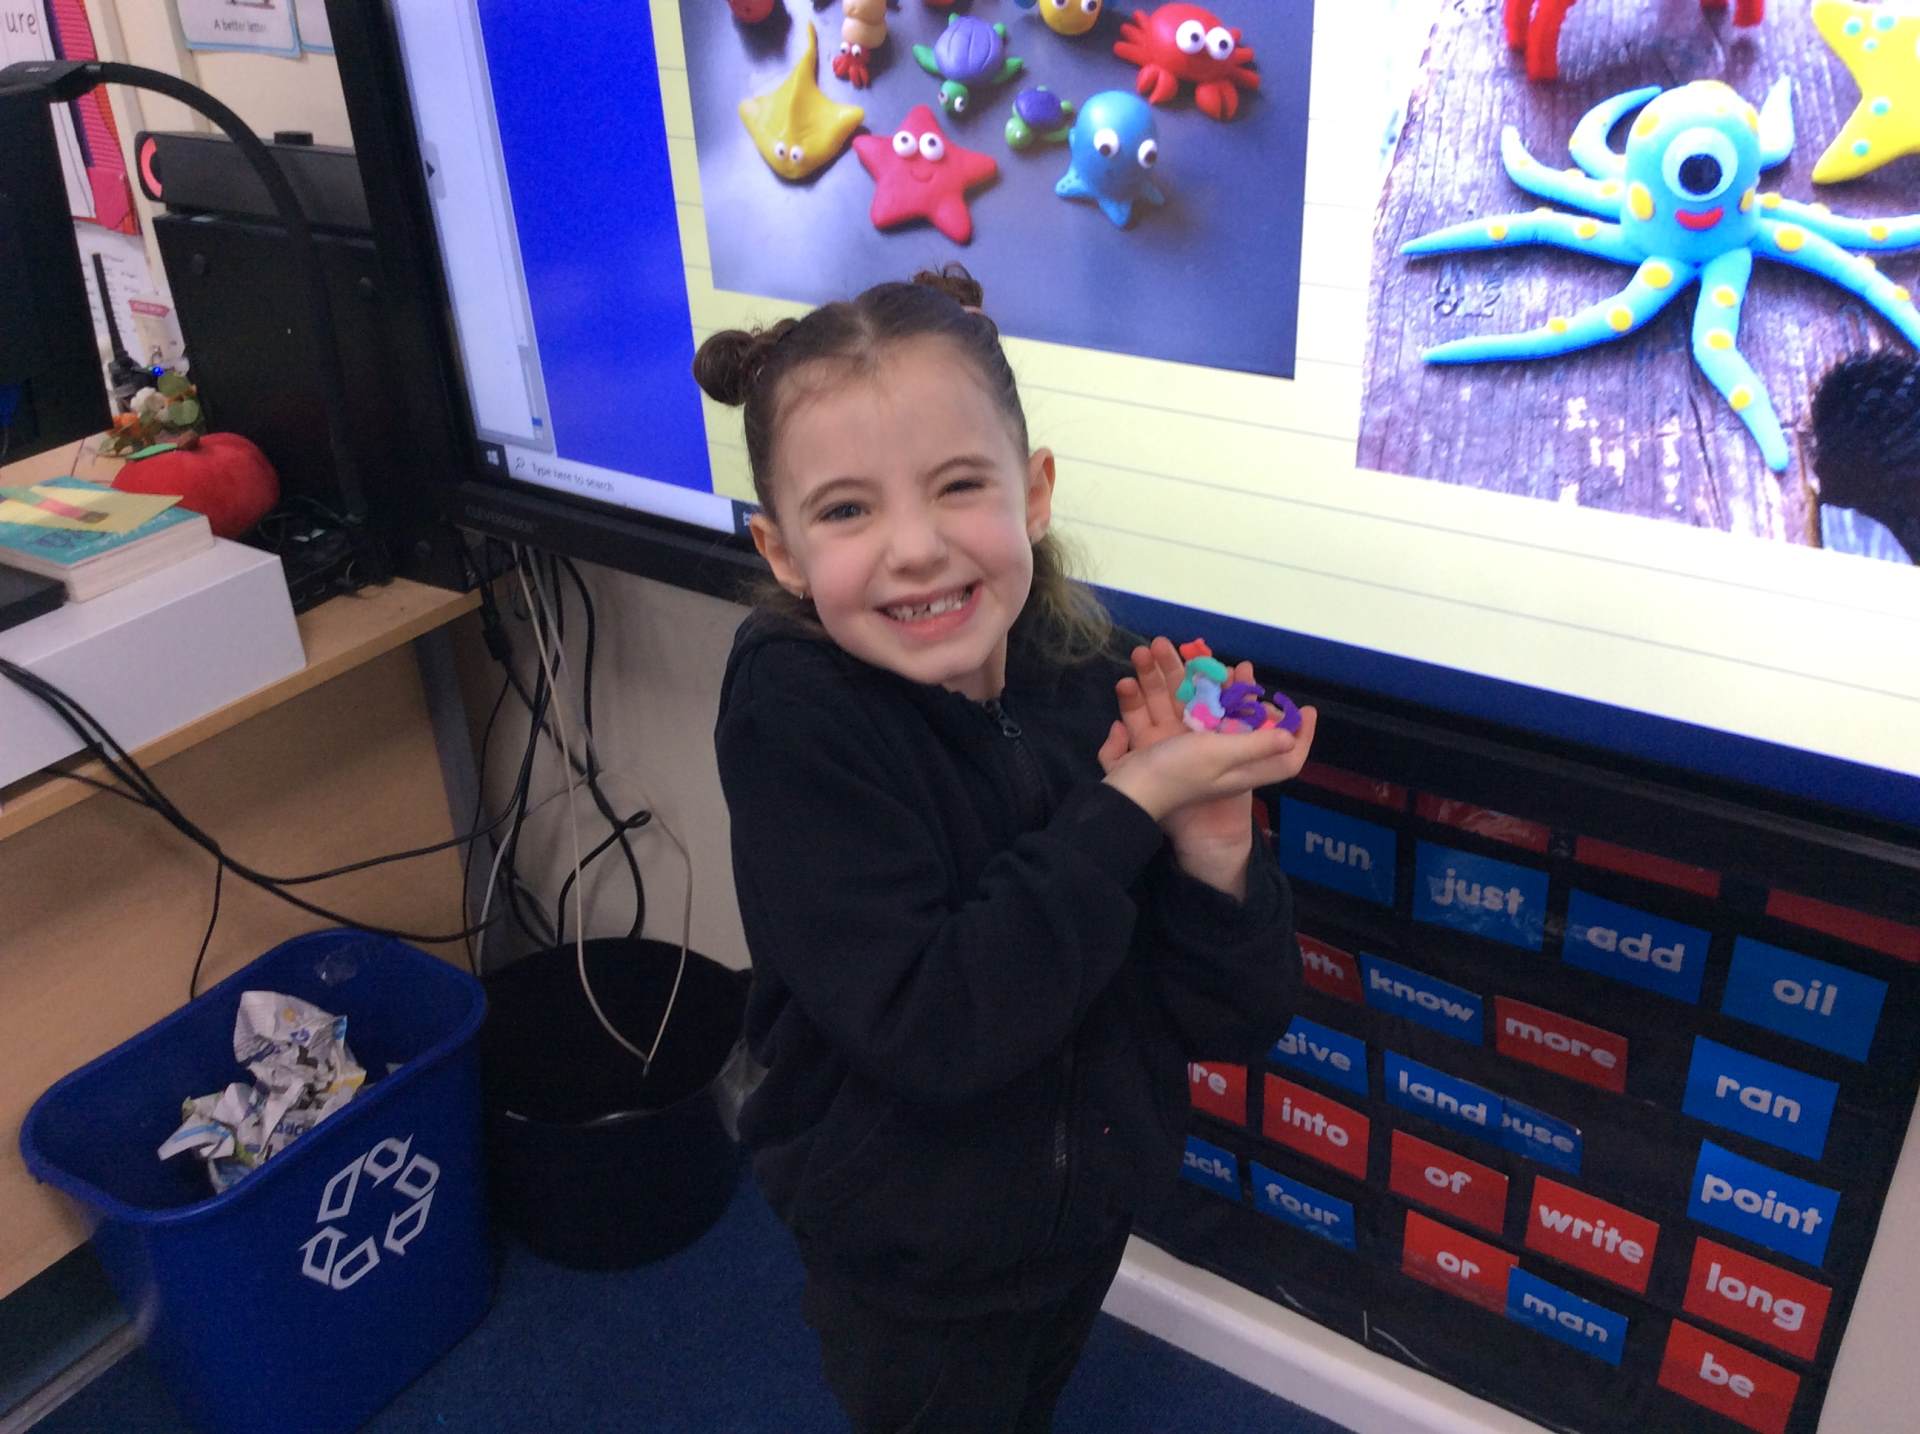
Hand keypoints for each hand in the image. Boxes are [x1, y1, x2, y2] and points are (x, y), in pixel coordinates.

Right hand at [1096, 638, 1317, 828]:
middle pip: (1232, 713)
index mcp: (1240, 763)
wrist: (1127, 795)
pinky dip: (1138, 696)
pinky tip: (1127, 683)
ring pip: (1184, 700)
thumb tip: (1291, 736)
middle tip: (1220, 658)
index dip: (1300, 736)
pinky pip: (1153, 711)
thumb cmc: (1179, 774)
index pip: (1284, 757)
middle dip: (1222, 681)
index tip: (1306, 709)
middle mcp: (1218, 753)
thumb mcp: (1221, 756)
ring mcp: (1184, 745)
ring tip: (1150, 647)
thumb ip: (1256, 744)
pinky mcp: (1157, 742)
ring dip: (1164, 672)